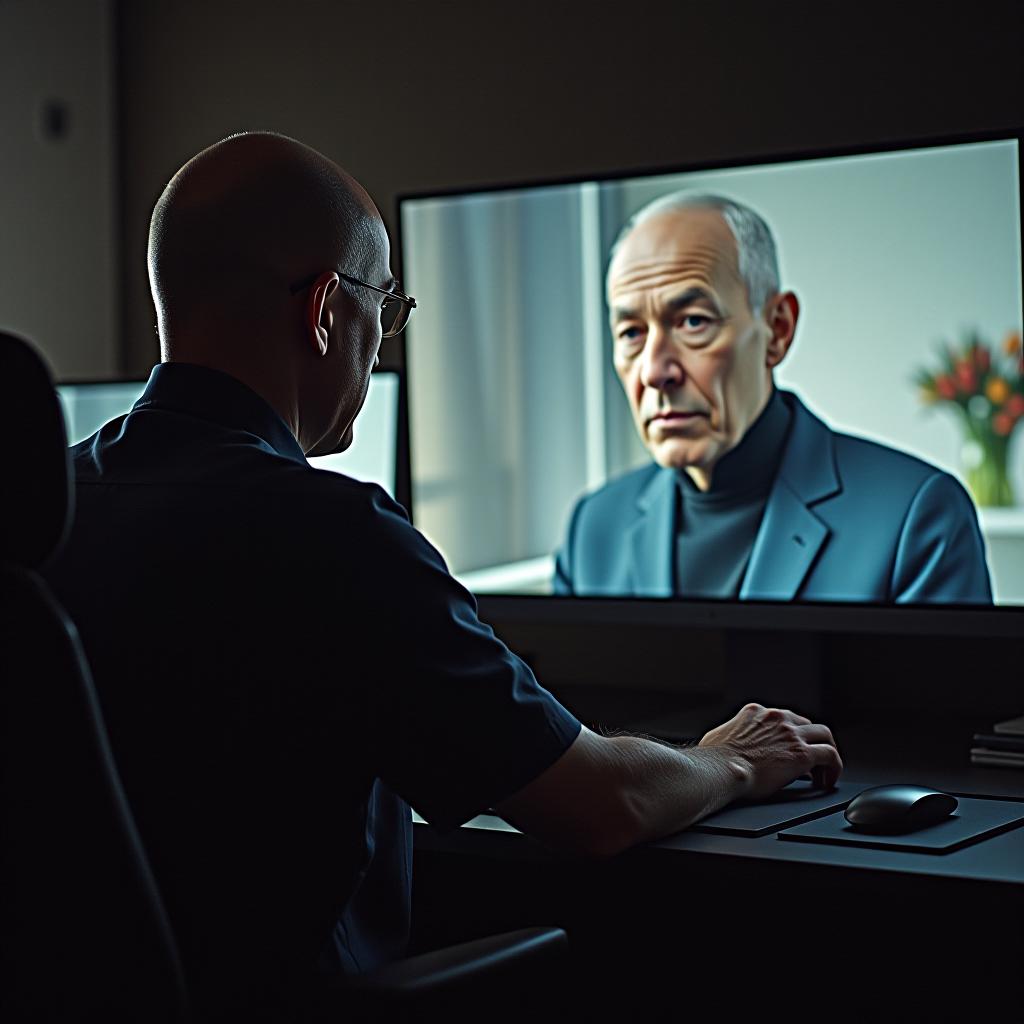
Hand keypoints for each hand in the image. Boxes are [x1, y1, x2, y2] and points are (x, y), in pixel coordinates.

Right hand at [697, 703, 842, 800]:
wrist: (720, 770)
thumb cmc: (713, 760)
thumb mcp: (717, 736)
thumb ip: (728, 734)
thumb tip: (723, 743)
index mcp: (756, 712)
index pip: (783, 718)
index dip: (789, 736)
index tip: (789, 750)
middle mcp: (776, 718)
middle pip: (806, 724)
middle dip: (809, 742)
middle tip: (811, 761)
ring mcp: (791, 734)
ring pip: (824, 735)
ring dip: (826, 752)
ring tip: (824, 771)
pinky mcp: (802, 754)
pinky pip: (830, 755)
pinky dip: (834, 767)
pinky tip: (828, 780)